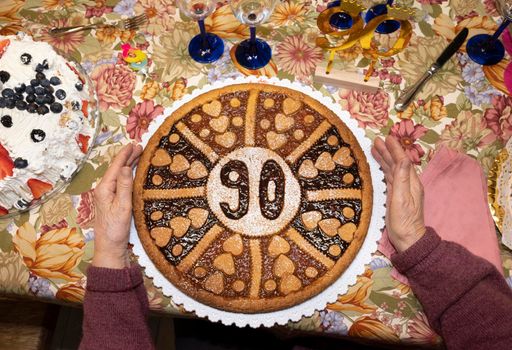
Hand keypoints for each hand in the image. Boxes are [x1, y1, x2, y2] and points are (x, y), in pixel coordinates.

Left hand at [92, 143, 142, 268]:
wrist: (109, 248)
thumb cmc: (115, 230)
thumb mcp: (122, 207)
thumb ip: (125, 186)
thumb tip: (127, 167)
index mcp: (104, 189)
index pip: (116, 167)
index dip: (125, 154)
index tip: (134, 144)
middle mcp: (104, 190)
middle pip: (117, 169)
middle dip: (127, 157)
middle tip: (140, 147)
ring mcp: (108, 196)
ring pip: (119, 175)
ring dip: (128, 165)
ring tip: (138, 156)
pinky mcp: (112, 202)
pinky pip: (121, 183)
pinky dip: (128, 175)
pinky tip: (134, 174)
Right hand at [371, 136, 425, 252]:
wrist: (408, 239)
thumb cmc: (404, 222)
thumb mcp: (402, 200)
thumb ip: (401, 179)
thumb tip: (402, 159)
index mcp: (411, 183)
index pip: (402, 161)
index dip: (395, 149)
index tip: (387, 138)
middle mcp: (408, 184)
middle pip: (397, 163)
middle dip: (388, 151)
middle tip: (377, 140)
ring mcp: (402, 190)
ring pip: (393, 169)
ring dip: (385, 158)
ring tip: (376, 148)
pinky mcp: (396, 195)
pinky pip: (390, 177)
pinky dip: (385, 168)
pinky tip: (381, 166)